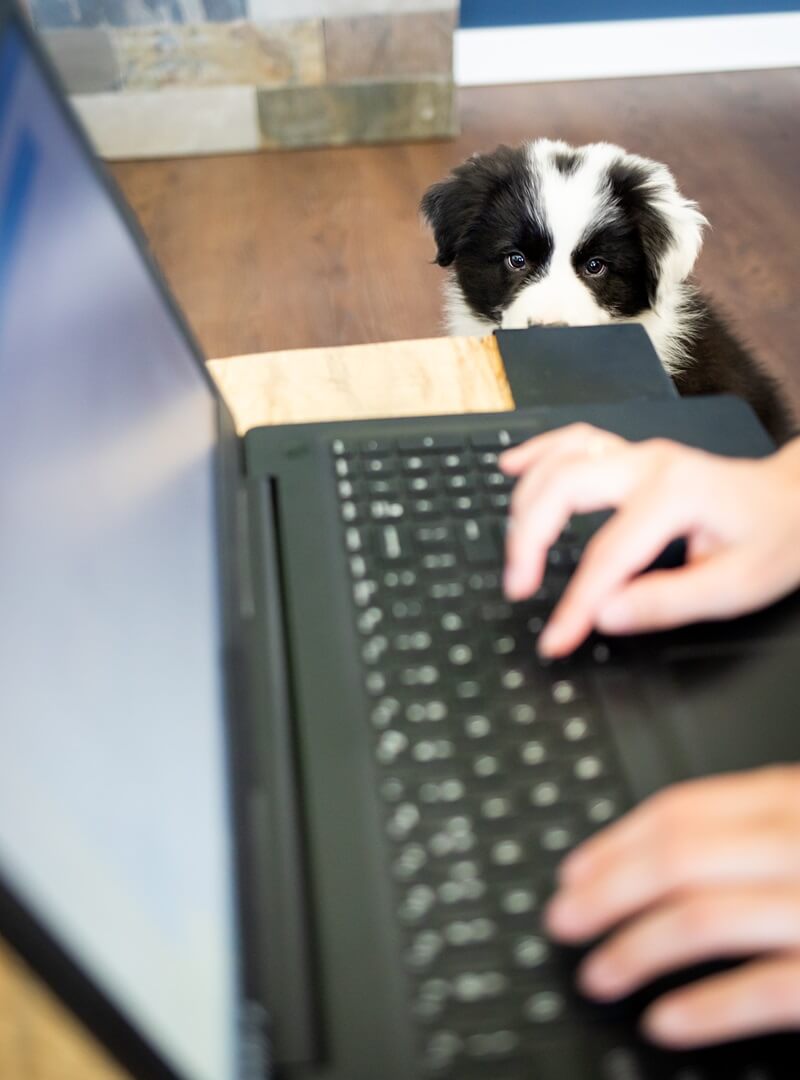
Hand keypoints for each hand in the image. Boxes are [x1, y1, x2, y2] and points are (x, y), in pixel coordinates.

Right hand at [499, 425, 799, 656]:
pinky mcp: (631, 455)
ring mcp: (637, 454)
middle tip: (519, 586)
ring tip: (514, 550)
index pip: (607, 556)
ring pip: (560, 460)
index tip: (556, 638)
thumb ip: (667, 602)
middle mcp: (649, 464)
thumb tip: (605, 615)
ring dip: (526, 501)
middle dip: (528, 539)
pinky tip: (512, 467)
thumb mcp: (735, 587)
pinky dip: (538, 453)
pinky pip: (573, 440)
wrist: (795, 501)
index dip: (574, 603)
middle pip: (563, 489)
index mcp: (676, 496)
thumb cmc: (773, 539)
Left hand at [544, 767, 799, 1047]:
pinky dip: (704, 1010)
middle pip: (675, 860)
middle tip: (562, 920)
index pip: (681, 811)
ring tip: (597, 976)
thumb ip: (750, 827)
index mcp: (787, 799)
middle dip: (604, 893)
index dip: (612, 844)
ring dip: (634, 950)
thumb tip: (657, 853)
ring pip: (702, 920)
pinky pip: (760, 992)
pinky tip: (663, 1022)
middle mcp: (796, 844)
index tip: (572, 873)